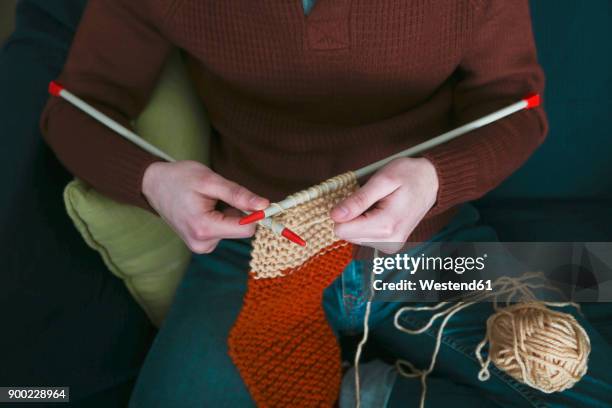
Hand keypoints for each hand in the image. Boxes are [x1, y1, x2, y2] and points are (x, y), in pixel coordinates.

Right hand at [142, 160, 268, 253]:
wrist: (153, 184)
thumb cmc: (180, 178)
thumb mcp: (210, 180)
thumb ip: (238, 195)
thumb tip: (264, 205)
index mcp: (204, 228)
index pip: (247, 230)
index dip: (255, 214)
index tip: (256, 200)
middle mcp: (202, 243)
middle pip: (240, 231)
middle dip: (238, 212)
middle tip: (222, 195)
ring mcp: (200, 246)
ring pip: (232, 230)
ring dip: (228, 214)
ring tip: (208, 201)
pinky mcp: (201, 243)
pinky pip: (223, 231)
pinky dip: (221, 218)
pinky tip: (205, 208)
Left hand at [330, 157, 438, 253]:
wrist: (431, 182)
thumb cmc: (409, 176)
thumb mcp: (382, 180)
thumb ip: (358, 200)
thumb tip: (335, 215)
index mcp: (386, 227)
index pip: (342, 231)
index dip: (343, 211)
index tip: (357, 197)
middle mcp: (388, 242)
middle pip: (347, 235)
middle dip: (353, 215)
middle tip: (371, 199)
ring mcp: (390, 246)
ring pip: (354, 237)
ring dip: (360, 219)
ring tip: (378, 204)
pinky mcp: (389, 245)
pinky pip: (364, 237)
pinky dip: (366, 223)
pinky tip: (380, 211)